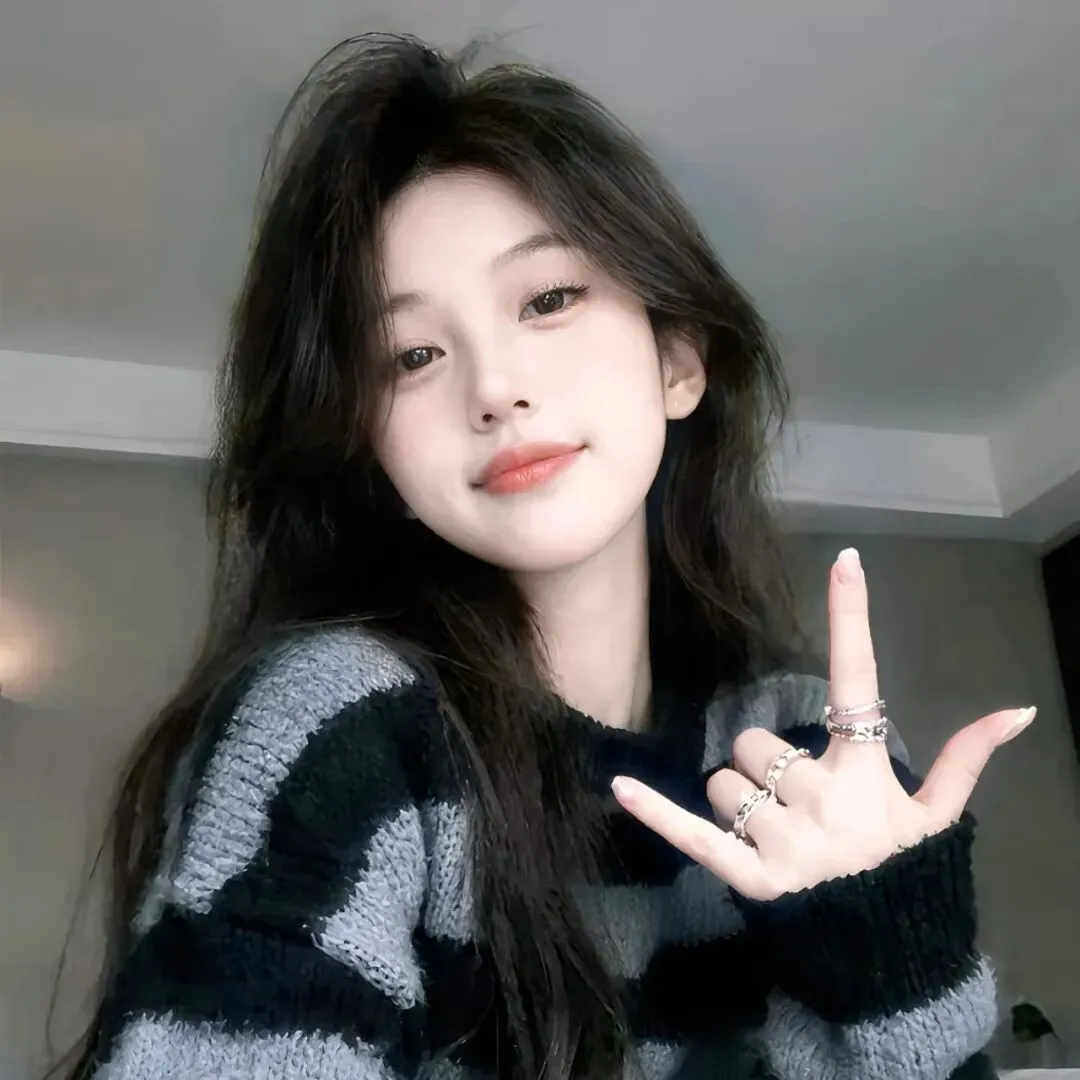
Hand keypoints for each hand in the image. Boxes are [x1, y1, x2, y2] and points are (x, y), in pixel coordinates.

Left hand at [612, 547, 1035, 901]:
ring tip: (777, 833)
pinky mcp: (750, 876)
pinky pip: (692, 833)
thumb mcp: (936, 815)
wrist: (882, 948)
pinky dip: (655, 812)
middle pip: (753, 744)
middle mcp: (822, 798)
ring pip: (724, 783)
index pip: (858, 683)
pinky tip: (619, 787)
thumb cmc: (901, 867)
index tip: (846, 560)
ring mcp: (784, 839)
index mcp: (864, 773)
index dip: (851, 619)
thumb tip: (1018, 709)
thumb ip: (965, 758)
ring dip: (739, 801)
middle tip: (797, 803)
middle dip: (765, 766)